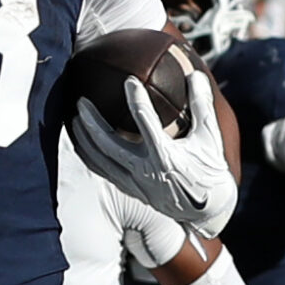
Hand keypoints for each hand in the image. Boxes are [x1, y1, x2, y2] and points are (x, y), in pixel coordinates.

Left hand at [69, 69, 235, 234]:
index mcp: (167, 156)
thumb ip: (201, 106)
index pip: (146, 122)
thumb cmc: (209, 169)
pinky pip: (103, 171)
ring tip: (74, 117)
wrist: (206, 209)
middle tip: (81, 101)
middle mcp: (146, 171)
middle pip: (109, 144)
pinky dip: (89, 156)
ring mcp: (135, 182)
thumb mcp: (209, 138)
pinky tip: (81, 141)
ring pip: (100, 159)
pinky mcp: (130, 189)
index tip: (129, 80)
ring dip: (84, 138)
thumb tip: (195, 74)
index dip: (136, 99)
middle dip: (92, 122)